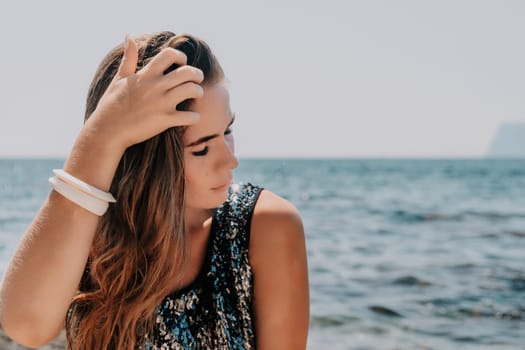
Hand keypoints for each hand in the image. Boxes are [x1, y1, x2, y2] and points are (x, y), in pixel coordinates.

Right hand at [83, 36, 203, 151]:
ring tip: (197, 95)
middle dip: (197, 74)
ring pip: (192, 90)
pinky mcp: (165, 120)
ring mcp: (162, 103)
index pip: (169, 55)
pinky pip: (189, 116)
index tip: (182, 63)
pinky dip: (194, 117)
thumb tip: (129, 36)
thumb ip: (128, 58)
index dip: (180, 56)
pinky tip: (192, 118)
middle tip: (197, 79)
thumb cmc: (112, 105)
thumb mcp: (119, 78)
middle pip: (187, 72)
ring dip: (199, 92)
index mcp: (146, 75)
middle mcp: (156, 86)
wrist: (108, 131)